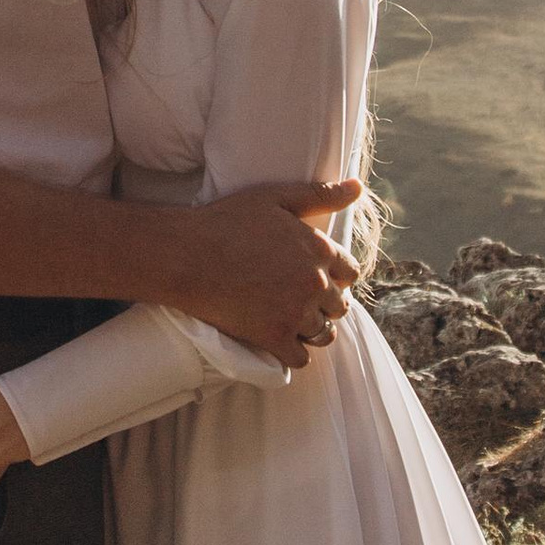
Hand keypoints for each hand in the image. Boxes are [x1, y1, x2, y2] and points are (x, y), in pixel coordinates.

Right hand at [179, 183, 361, 366]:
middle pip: (340, 306)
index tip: (314, 277)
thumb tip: (358, 186)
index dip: (335, 275)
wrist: (185, 255)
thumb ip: (321, 194)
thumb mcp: (276, 197)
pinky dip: (292, 352)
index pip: (350, 273)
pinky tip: (277, 339)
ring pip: (324, 333)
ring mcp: (295, 312)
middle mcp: (314, 282)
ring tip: (288, 320)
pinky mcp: (274, 337)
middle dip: (324, 304)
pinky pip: (301, 358)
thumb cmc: (226, 220)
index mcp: (319, 249)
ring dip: (310, 329)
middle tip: (298, 299)